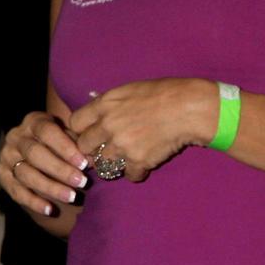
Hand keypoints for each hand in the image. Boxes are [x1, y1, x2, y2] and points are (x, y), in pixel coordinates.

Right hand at [0, 112, 90, 216]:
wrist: (40, 156)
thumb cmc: (61, 145)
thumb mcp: (69, 138)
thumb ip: (78, 146)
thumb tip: (92, 159)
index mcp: (33, 122)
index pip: (46, 131)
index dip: (65, 147)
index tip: (83, 163)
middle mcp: (16, 136)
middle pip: (34, 153)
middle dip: (60, 170)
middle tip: (81, 182)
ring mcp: (6, 156)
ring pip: (25, 174)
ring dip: (50, 187)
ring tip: (72, 197)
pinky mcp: (2, 175)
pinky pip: (16, 191)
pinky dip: (33, 202)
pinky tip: (50, 209)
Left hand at [66, 78, 218, 182]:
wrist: (189, 108)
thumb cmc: (163, 93)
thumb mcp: (129, 90)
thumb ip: (109, 103)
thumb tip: (94, 107)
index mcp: (104, 105)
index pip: (74, 124)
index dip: (80, 131)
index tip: (89, 134)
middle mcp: (108, 126)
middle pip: (83, 147)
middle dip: (92, 150)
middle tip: (104, 150)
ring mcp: (122, 145)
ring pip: (103, 164)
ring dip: (113, 163)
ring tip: (125, 157)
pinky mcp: (138, 161)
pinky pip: (129, 175)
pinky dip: (136, 172)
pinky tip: (144, 163)